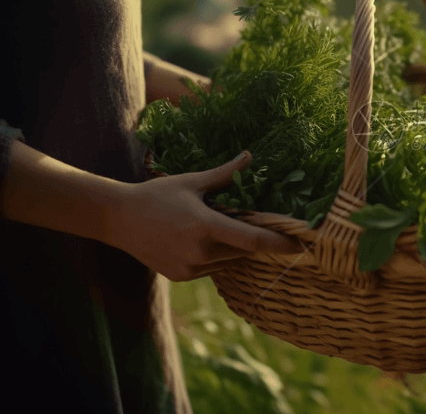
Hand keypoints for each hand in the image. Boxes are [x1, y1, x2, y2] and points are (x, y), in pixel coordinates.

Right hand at [106, 151, 291, 281]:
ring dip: (234, 248)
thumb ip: (225, 174)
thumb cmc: (157, 195)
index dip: (279, 244)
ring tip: (219, 226)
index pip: (253, 241)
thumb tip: (249, 156)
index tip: (300, 246)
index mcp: (206, 227)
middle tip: (258, 223)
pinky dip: (217, 256)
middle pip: (244, 250)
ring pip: (229, 261)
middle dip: (254, 239)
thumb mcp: (192, 182)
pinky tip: (202, 239)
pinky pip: (212, 268)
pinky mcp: (182, 277)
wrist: (118, 219)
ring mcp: (190, 268)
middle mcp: (200, 252)